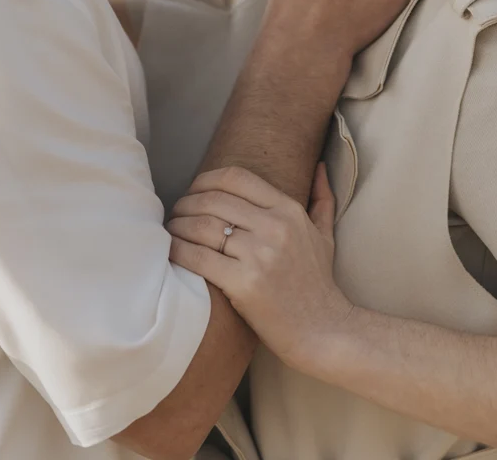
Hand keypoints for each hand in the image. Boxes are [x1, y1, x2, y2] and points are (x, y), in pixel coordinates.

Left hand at [168, 164, 352, 370]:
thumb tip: (320, 167)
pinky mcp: (243, 284)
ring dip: (178, 226)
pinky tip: (172, 252)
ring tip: (172, 231)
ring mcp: (259, 255)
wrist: (323, 330)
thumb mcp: (324, 235)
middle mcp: (274, 227)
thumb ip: (322, 199)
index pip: (236, 178)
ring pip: (202, 226)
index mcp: (288, 210)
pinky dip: (178, 251)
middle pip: (213, 200)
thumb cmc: (318, 283)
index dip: (206, 180)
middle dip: (186, 203)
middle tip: (176, 213)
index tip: (194, 191)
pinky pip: (198, 258)